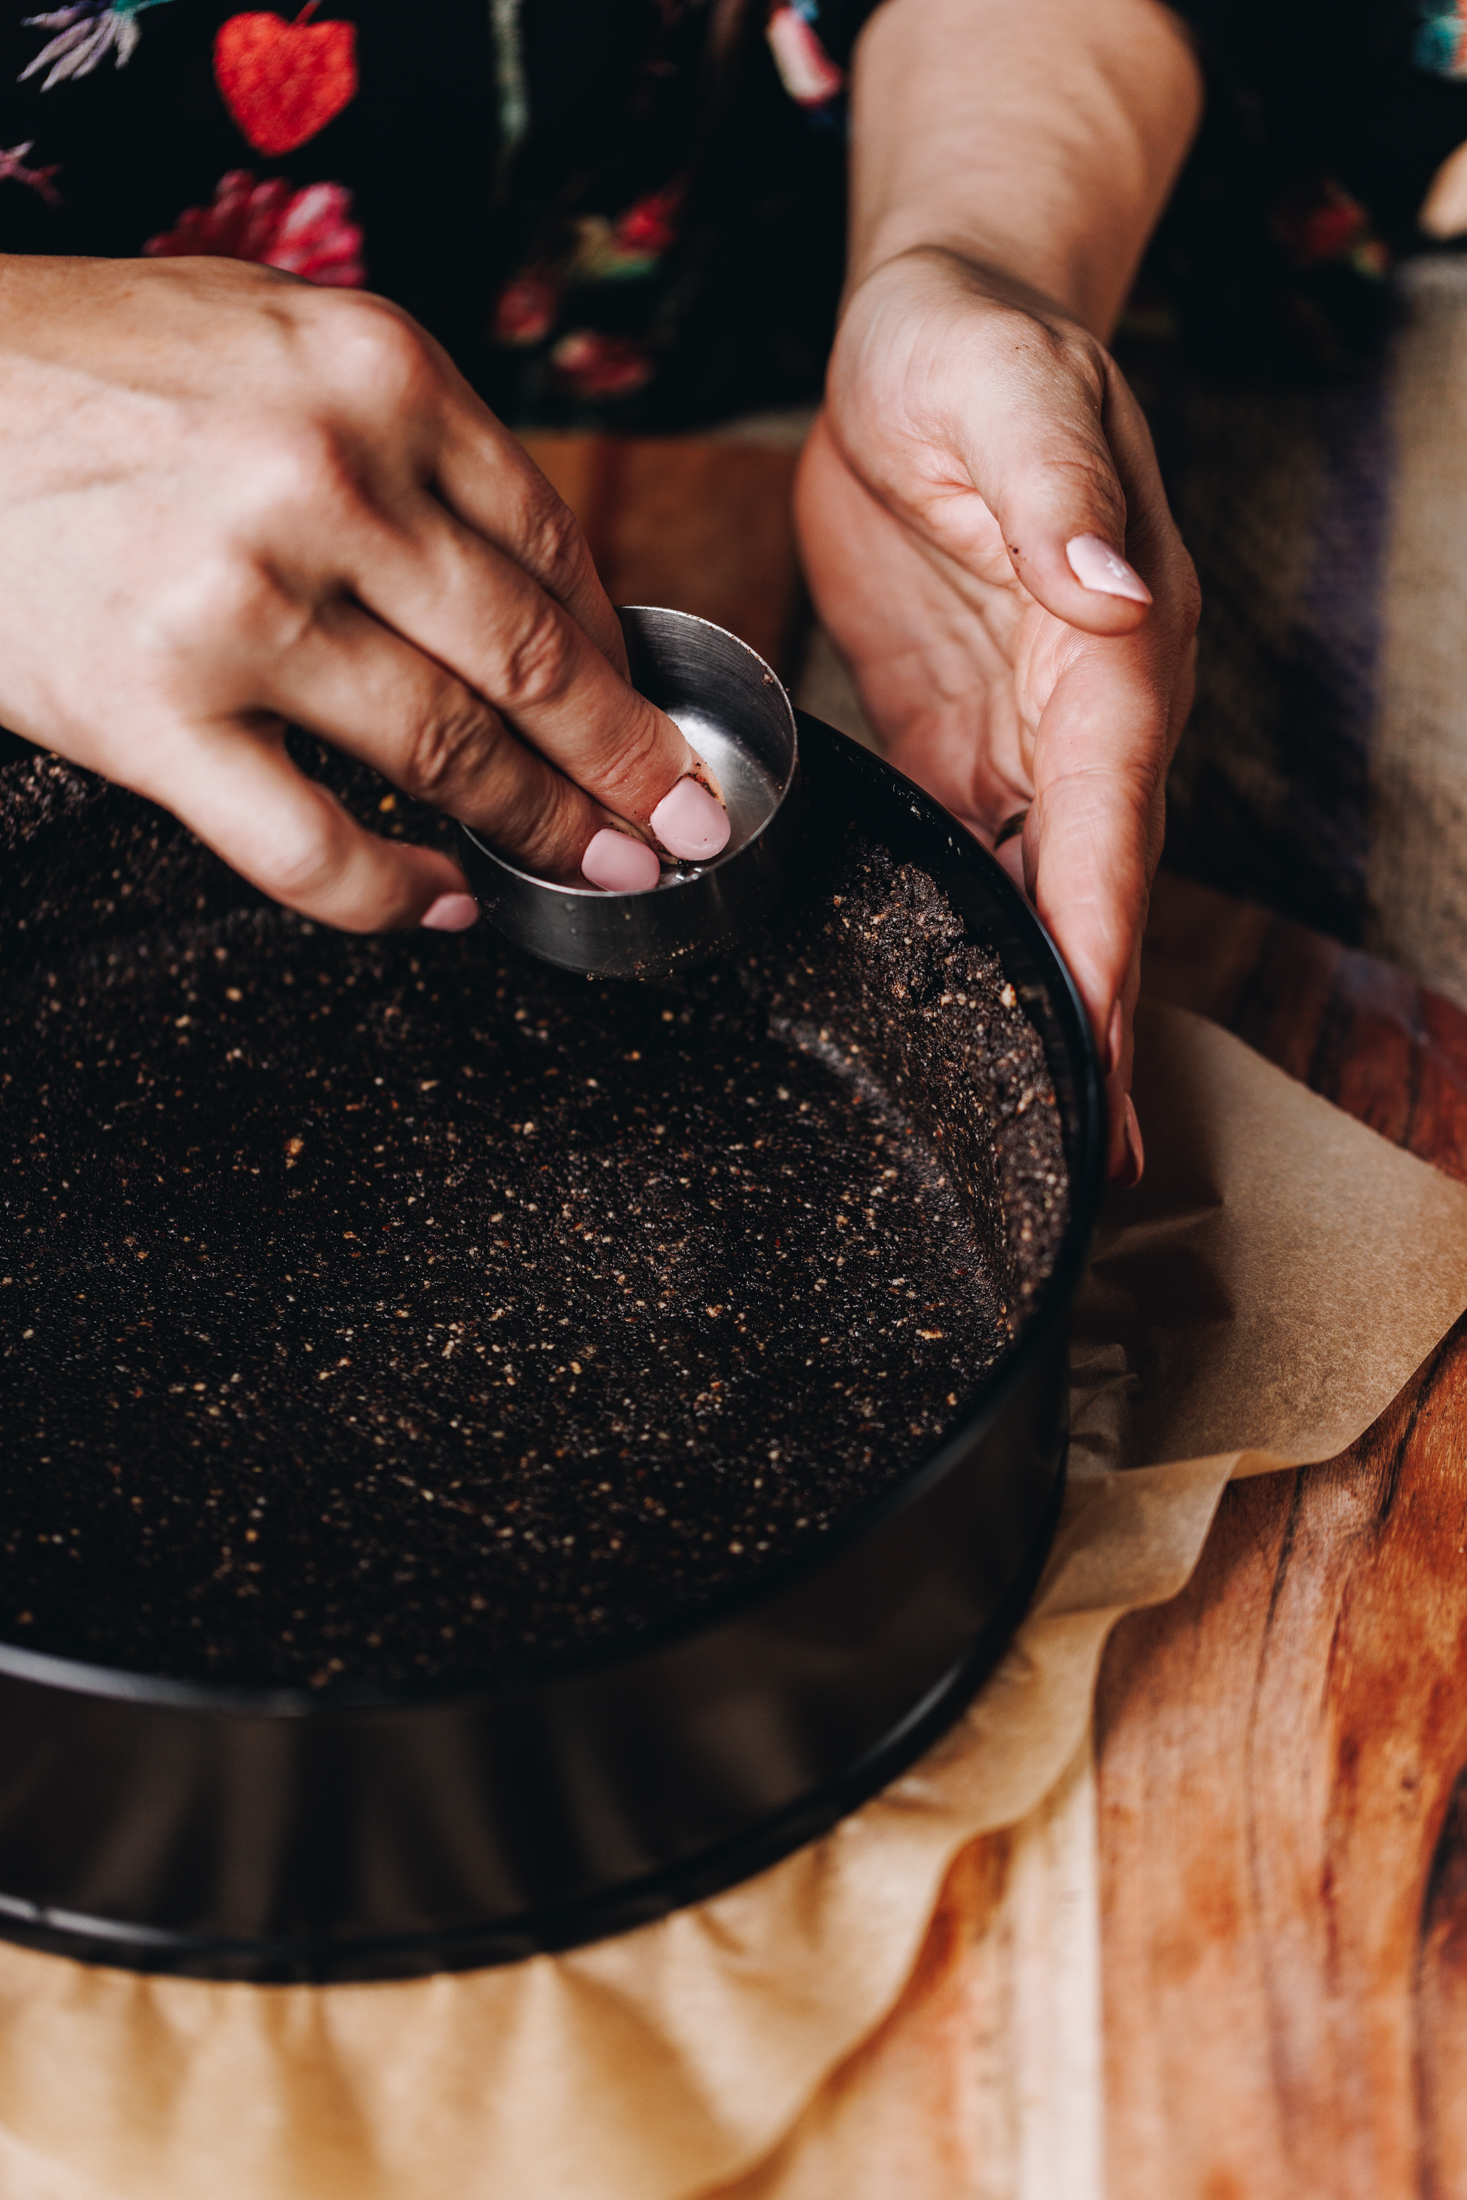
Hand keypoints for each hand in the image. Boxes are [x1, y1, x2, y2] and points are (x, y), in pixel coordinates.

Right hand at [0, 255, 728, 928]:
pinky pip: (312, 846)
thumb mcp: (273, 339)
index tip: (656, 715)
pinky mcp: (153, 714)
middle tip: (681, 822)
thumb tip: (533, 581)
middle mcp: (329, 486)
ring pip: (449, 757)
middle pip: (531, 663)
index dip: (619, 654)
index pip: (550, 548)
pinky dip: (394, 894)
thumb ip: (405, 440)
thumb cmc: (82, 368)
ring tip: (603, 870)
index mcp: (378, 377)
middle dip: (628, 763)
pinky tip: (443, 903)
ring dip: (548, 832)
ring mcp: (241, 607)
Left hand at [796, 247, 1199, 1180]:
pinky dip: (969, 939)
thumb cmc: (975, 345)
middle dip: (1094, 1022)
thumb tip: (1107, 591)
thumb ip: (1054, 495)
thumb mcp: (1010, 391)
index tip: (1092, 1048)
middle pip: (1092, 892)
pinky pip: (970, 856)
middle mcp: (1083, 710)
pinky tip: (956, 1016)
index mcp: (1110, 649)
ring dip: (1042, 1007)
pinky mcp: (957, 734)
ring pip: (1039, 896)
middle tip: (1094, 1158)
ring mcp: (1023, 731)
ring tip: (1046, 1129)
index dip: (1097, 939)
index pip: (1108, 824)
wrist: (930, 327)